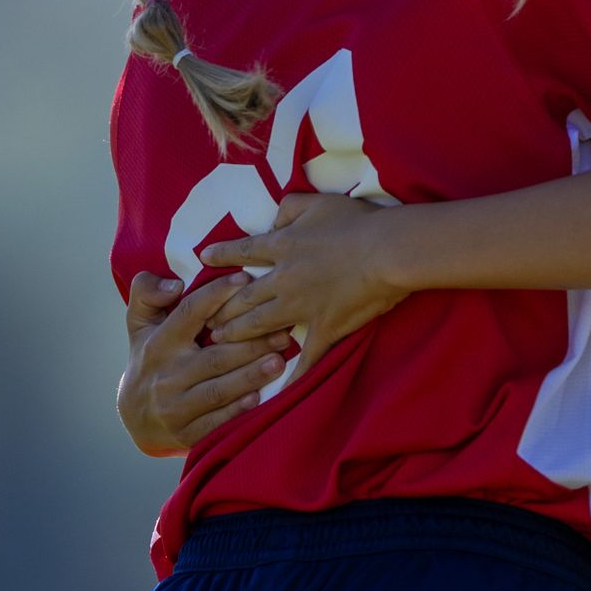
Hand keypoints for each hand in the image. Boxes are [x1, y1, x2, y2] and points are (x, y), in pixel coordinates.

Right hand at [117, 271, 293, 456]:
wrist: (136, 416)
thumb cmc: (151, 358)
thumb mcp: (140, 324)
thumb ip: (146, 293)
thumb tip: (174, 284)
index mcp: (158, 344)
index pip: (190, 313)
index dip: (217, 294)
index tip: (246, 279)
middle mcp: (166, 376)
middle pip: (214, 357)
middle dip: (251, 345)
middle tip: (283, 333)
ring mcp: (175, 408)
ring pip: (218, 391)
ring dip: (250, 377)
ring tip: (279, 362)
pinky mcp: (186, 434)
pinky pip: (216, 422)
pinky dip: (237, 411)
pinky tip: (259, 398)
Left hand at [200, 193, 409, 379]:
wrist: (387, 251)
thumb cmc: (356, 222)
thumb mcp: (318, 202)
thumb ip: (290, 208)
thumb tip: (274, 219)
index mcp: (283, 246)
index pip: (244, 252)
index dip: (222, 254)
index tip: (203, 259)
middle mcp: (283, 280)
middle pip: (244, 297)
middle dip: (222, 308)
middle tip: (205, 320)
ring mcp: (301, 307)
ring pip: (259, 324)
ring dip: (237, 334)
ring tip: (221, 341)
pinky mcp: (324, 328)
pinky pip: (305, 357)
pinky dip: (293, 375)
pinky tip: (279, 389)